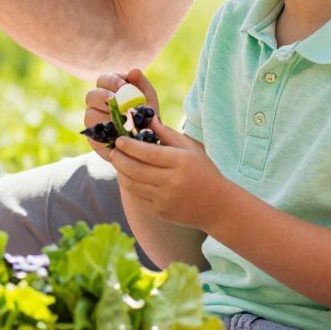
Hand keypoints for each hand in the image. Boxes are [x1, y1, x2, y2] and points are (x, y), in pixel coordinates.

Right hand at [83, 68, 155, 163]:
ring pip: (90, 115)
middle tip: (121, 105)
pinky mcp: (93, 137)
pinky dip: (107, 132)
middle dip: (106, 98)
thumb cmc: (147, 116)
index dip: (112, 81)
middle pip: (91, 96)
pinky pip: (93, 134)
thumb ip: (142, 84)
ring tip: (123, 121)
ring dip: (107, 117)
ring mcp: (92, 120)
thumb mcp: (148, 99)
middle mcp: (96, 104)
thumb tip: (134, 71)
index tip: (124, 87)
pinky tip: (120, 133)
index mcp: (108, 89)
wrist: (147, 141)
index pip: (102, 79)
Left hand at [107, 113, 222, 227]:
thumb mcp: (190, 148)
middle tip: (113, 151)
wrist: (217, 206)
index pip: (148, 153)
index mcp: (181, 162)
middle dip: (119, 159)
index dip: (130, 146)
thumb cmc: (203, 171)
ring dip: (121, 172)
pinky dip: (128, 186)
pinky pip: (136, 198)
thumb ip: (166, 133)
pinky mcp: (160, 212)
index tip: (119, 140)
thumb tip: (146, 117)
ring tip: (118, 162)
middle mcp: (172, 182)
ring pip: (132, 185)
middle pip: (136, 169)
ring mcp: (165, 199)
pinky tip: (127, 177)